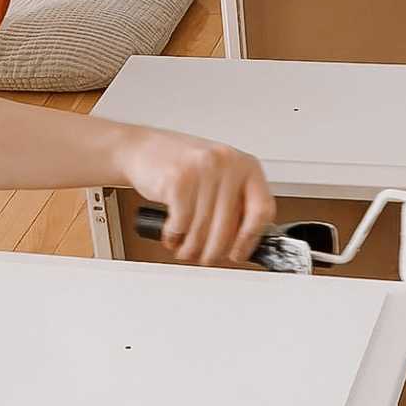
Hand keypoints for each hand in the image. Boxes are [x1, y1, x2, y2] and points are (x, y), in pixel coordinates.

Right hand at [118, 126, 273, 264]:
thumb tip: (243, 242)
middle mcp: (228, 164)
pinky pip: (181, 223)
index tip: (239, 253)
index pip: (262, 210)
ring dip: (191, 249)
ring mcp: (203, 169)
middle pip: (229, 227)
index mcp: (246, 165)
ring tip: (186, 250)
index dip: (251, 239)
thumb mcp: (218, 176)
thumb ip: (234, 202)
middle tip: (207, 258)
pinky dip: (174, 236)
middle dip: (214, 252)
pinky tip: (172, 233)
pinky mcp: (178, 178)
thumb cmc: (181, 164)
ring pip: (203, 229)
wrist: (143, 147)